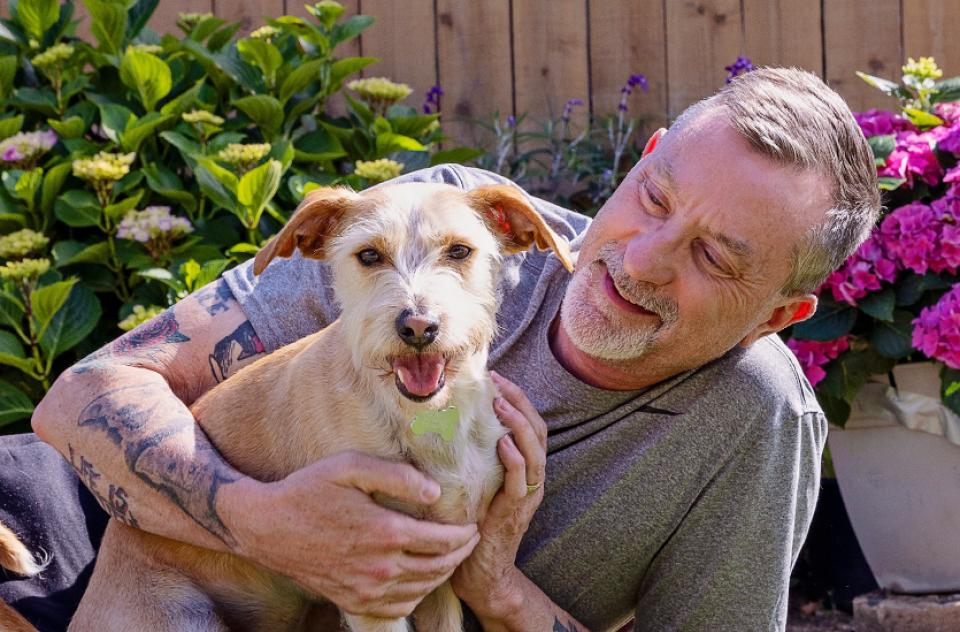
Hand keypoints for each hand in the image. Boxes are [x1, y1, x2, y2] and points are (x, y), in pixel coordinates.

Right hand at [223, 451, 479, 617]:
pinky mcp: (352, 600)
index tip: (474, 526)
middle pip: (438, 567)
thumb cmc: (309, 489)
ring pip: (421, 589)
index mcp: (385, 531)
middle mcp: (380, 566)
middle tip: (470, 541)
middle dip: (460, 554)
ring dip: (442, 575)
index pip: (443, 540)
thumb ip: (397, 475)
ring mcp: (365, 588)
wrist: (267, 527)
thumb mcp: (351, 467)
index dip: (465, 535)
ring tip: (449, 557)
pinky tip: (418, 579)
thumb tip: (435, 490)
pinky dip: (416, 595)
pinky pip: (397, 607)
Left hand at [451, 371, 546, 618]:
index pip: (531, 425)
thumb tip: (447, 424)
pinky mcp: (516, 512)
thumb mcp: (474, 484)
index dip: (518, 399)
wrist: (481, 574)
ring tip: (501, 405)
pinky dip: (516, 459)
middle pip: (538, 430)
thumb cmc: (472, 527)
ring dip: (519, 425)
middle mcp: (532, 479)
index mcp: (524, 469)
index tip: (496, 378)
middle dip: (520, 402)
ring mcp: (527, 495)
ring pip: (535, 451)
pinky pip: (522, 481)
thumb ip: (473, 458)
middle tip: (499, 383)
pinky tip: (503, 444)